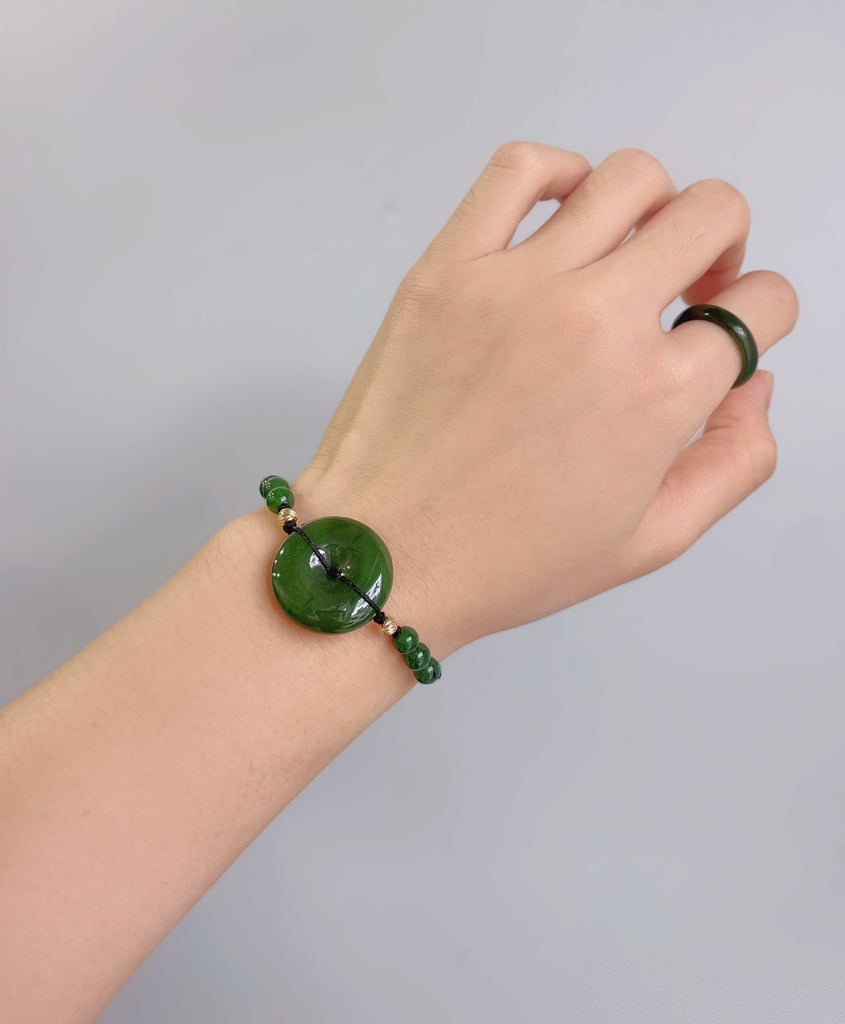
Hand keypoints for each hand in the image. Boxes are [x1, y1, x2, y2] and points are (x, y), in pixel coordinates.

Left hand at [288, 143, 798, 658]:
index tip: (725, 333)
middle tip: (693, 284)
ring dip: (656, 206)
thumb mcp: (649, 541)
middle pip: (710, 215)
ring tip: (629, 252)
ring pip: (628, 179)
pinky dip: (558, 169)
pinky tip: (564, 209)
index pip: (759, 308)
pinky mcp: (446, 269)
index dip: (757, 318)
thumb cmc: (504, 561)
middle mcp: (596, 322)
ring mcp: (516, 285)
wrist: (383, 558)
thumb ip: (733, 461)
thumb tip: (753, 383)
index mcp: (656, 395)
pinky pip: (518, 169)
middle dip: (725, 245)